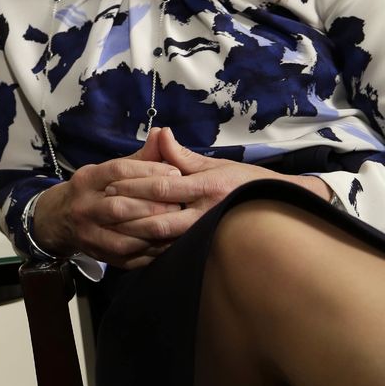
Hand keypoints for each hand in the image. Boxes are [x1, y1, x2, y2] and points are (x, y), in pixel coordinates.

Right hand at [32, 134, 183, 267]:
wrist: (58, 220)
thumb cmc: (93, 190)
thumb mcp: (107, 170)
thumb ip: (138, 158)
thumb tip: (162, 135)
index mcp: (87, 179)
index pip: (117, 171)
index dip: (149, 171)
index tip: (176, 172)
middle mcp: (83, 207)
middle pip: (119, 207)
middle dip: (153, 205)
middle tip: (180, 203)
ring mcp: (88, 234)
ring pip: (122, 237)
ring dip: (153, 232)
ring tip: (176, 225)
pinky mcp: (98, 255)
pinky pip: (127, 257)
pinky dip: (150, 252)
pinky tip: (168, 244)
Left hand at [105, 127, 332, 239]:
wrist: (281, 207)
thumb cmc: (243, 182)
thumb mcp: (215, 164)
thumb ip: (182, 155)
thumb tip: (159, 134)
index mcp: (207, 185)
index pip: (163, 186)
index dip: (134, 186)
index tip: (111, 185)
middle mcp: (207, 211)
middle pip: (160, 217)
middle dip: (130, 213)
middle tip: (105, 209)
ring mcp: (208, 232)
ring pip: (166, 239)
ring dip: (137, 234)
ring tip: (112, 228)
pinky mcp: (208, 247)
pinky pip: (176, 251)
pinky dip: (154, 249)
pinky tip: (134, 246)